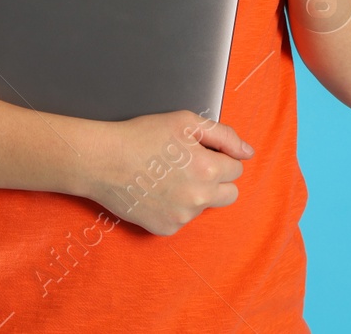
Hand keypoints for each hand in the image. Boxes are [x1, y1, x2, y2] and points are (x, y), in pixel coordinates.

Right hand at [79, 110, 252, 234]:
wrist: (103, 160)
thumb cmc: (142, 136)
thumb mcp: (186, 121)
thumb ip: (224, 135)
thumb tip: (247, 153)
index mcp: (208, 169)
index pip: (236, 169)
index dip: (219, 157)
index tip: (199, 152)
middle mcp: (199, 198)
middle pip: (229, 194)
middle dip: (217, 180)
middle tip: (191, 166)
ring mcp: (182, 217)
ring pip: (204, 206)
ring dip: (195, 193)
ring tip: (167, 176)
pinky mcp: (165, 229)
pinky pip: (182, 219)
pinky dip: (175, 207)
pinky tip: (157, 191)